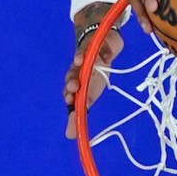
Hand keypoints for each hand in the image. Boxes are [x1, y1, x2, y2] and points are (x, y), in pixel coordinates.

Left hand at [62, 2, 125, 136]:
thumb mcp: (90, 92)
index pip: (70, 90)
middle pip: (74, 73)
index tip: (69, 102)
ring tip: (80, 62)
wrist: (102, 39)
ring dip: (81, 58)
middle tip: (74, 86)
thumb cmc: (95, 71)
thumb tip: (69, 136)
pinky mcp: (101, 42)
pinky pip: (102, 46)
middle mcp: (80, 67)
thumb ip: (79, 112)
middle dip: (72, 79)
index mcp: (77, 80)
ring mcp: (89, 53)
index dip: (69, 96)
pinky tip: (107, 57)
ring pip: (83, 56)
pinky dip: (104, 51)